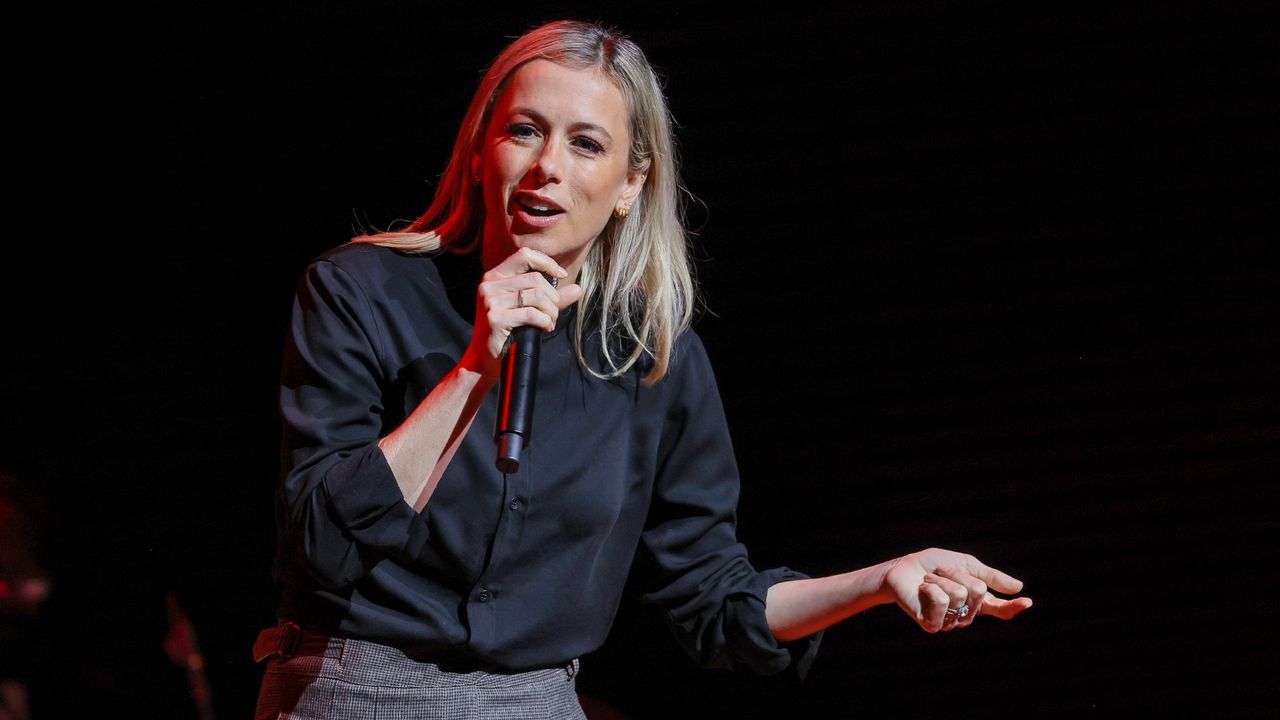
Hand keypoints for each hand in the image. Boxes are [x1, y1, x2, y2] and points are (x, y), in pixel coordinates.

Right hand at [461, 247, 583, 378]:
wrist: (484, 358)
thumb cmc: (508, 331)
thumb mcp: (528, 309)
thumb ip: (552, 298)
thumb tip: (578, 289)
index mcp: (494, 276)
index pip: (524, 255)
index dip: (547, 262)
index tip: (562, 275)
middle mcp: (489, 285)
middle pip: (535, 279)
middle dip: (553, 297)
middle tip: (553, 314)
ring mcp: (490, 301)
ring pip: (536, 296)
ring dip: (551, 311)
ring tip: (550, 322)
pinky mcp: (495, 318)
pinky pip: (532, 314)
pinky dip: (545, 322)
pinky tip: (544, 328)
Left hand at [883, 547, 1031, 632]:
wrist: (903, 568)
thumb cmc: (934, 565)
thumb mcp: (966, 564)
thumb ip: (990, 577)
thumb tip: (1019, 587)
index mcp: (976, 601)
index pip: (998, 609)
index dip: (1013, 606)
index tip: (1027, 602)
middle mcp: (965, 615)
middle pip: (978, 591)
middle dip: (958, 573)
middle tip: (942, 571)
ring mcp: (948, 622)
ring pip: (960, 595)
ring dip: (942, 579)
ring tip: (930, 580)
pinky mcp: (932, 624)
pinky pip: (942, 602)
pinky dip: (932, 587)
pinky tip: (923, 589)